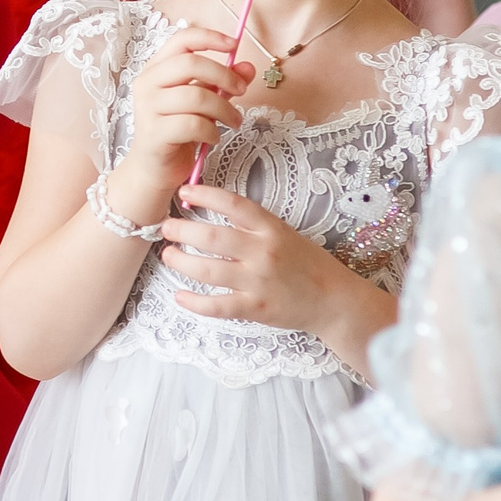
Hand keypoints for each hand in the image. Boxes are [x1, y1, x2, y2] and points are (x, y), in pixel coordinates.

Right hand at [117, 26, 248, 195]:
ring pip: (196, 96)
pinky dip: (212, 131)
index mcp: (156, 69)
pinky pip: (194, 125)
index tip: (235, 45)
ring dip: (224, 109)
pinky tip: (213, 137)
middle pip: (191, 63)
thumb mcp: (203, 103)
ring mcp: (148, 108)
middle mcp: (147, 84)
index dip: (210, 38)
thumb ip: (222, 84)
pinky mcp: (154, 133)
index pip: (182, 39)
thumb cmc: (177, 131)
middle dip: (224, 75)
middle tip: (242, 90)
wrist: (154, 169)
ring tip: (234, 121)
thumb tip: (247, 67)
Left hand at [155, 183, 389, 356]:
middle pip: (212, 238)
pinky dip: (194, 302)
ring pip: (208, 271)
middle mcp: (263, 252)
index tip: (184, 192)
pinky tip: (179, 296)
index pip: (233, 204)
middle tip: (166, 227)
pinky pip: (217, 306)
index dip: (205, 195)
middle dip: (182, 231)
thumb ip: (253, 225)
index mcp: (271, 229)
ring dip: (181, 262)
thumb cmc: (307, 264)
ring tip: (168, 255)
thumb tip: (214, 209)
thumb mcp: (284, 234)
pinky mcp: (255, 308)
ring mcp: (258, 281)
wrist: (333, 300)